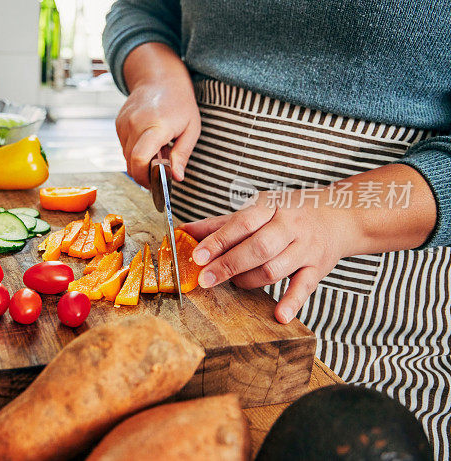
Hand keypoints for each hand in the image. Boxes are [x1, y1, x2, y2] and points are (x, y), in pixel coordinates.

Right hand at [116, 80, 200, 186]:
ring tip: (155, 152)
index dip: (144, 176)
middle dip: (143, 174)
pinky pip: (123, 147)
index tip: (155, 183)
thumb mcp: (191, 129)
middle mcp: (135, 124)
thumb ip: (182, 155)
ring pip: (126, 156)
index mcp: (157, 125)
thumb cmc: (179, 103)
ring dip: (139, 162)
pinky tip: (146, 142)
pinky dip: (134, 151)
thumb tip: (177, 177)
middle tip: (158, 172)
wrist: (159, 78)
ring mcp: (124, 123)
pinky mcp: (118, 124)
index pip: (140, 158)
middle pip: (131, 162)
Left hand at [181, 190, 350, 323]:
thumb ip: (219, 224)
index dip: (218, 241)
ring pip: (275, 269)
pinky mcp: (318, 268)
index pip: (242, 223)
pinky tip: (279, 315)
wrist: (339, 215)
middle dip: (229, 265)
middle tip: (205, 279)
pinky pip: (305, 287)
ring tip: (233, 283)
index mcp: (270, 207)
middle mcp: (290, 226)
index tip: (197, 256)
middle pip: (258, 248)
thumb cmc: (288, 213)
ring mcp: (305, 248)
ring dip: (249, 280)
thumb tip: (183, 232)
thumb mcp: (256, 210)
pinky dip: (292, 302)